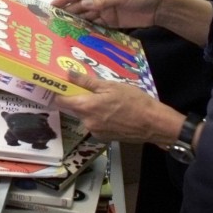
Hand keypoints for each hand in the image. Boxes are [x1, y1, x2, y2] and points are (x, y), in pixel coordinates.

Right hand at [51, 0, 160, 28]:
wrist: (157, 8)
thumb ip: (101, 2)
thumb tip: (82, 5)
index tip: (53, 4)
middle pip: (81, 4)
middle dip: (68, 11)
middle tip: (54, 19)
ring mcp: (104, 10)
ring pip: (86, 15)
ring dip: (76, 20)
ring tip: (63, 28)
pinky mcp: (110, 21)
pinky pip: (96, 24)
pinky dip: (88, 28)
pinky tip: (78, 32)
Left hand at [56, 70, 182, 144]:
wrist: (153, 123)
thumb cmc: (133, 101)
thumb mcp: (110, 86)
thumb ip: (87, 82)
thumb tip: (68, 74)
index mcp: (86, 107)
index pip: (61, 101)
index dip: (58, 92)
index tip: (59, 84)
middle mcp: (86, 122)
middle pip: (73, 108)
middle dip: (78, 98)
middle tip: (88, 87)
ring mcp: (95, 132)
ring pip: (85, 116)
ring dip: (89, 108)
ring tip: (105, 99)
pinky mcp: (104, 137)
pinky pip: (94, 124)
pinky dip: (98, 117)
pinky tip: (112, 111)